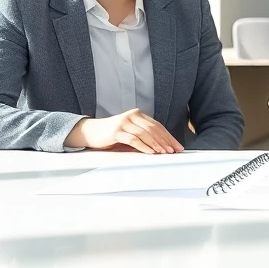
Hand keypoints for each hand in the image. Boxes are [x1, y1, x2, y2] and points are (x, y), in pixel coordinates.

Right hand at [67, 108, 183, 153]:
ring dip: (156, 144)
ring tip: (164, 153)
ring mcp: (124, 122)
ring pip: (145, 133)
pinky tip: (150, 152)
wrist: (91, 132)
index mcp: (138, 115)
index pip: (158, 126)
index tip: (177, 146)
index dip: (169, 136)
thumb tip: (163, 147)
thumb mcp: (130, 132)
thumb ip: (144, 136)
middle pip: (153, 129)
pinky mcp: (116, 131)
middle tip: (173, 151)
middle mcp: (132, 116)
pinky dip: (144, 146)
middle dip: (165, 141)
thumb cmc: (112, 134)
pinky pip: (133, 139)